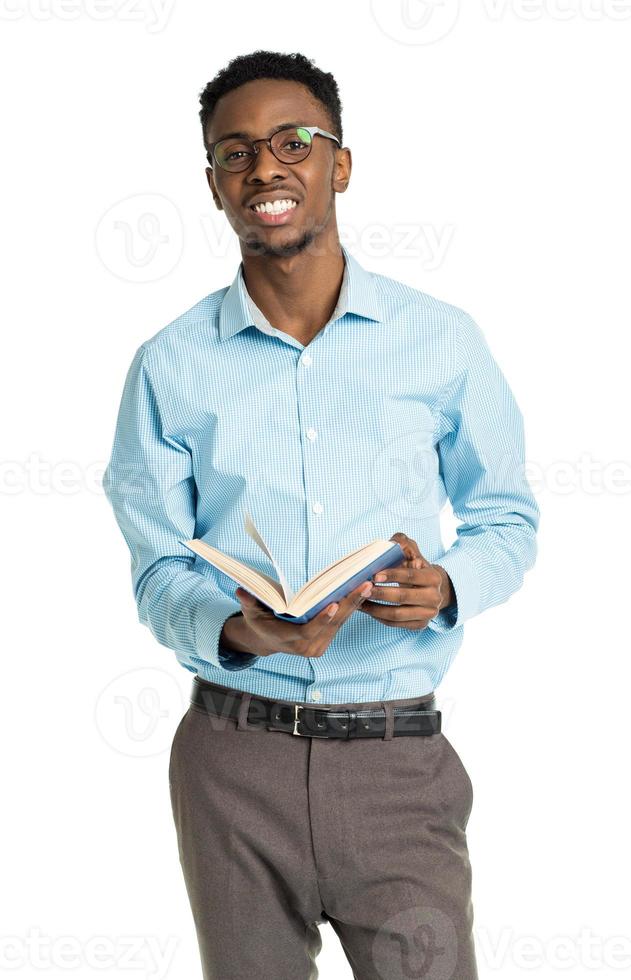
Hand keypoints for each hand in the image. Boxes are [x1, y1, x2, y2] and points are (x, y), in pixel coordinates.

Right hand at [233, 578, 374, 658]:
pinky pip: (342, 623)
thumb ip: (249, 602)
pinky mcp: (327, 640)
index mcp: (290, 640)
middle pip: (333, 624)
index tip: (334, 605)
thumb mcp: (252, 613)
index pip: (309, 631)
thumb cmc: (260, 622)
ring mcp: (319, 645)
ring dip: (357, 603)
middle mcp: (308, 646)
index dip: (322, 620)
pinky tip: (364, 591)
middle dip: (350, 604)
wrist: (267, 640)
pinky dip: (353, 607)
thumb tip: (241, 590)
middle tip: (365, 585)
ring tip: (369, 584)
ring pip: (341, 622)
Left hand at [357, 532, 454, 630]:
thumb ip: (402, 543)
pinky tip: (366, 609)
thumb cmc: (415, 567)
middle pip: (403, 597)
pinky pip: (395, 624)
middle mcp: (434, 598)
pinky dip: (378, 618)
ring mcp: (428, 614)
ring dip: (375, 609)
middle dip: (380, 593)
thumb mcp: (412, 552)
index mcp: (433, 577)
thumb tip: (392, 543)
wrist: (429, 588)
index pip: (410, 576)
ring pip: (397, 614)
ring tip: (359, 600)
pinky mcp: (420, 625)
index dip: (392, 575)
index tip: (374, 575)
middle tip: (362, 589)